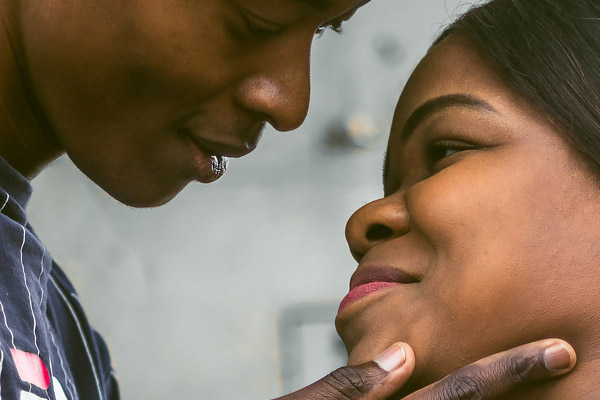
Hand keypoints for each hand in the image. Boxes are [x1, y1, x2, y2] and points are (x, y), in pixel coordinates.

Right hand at [274, 339, 575, 399]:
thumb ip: (350, 384)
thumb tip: (402, 352)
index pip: (461, 391)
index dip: (511, 370)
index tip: (555, 350)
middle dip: (524, 386)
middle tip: (563, 355)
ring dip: (505, 398)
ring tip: (536, 371)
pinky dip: (467, 399)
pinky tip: (477, 387)